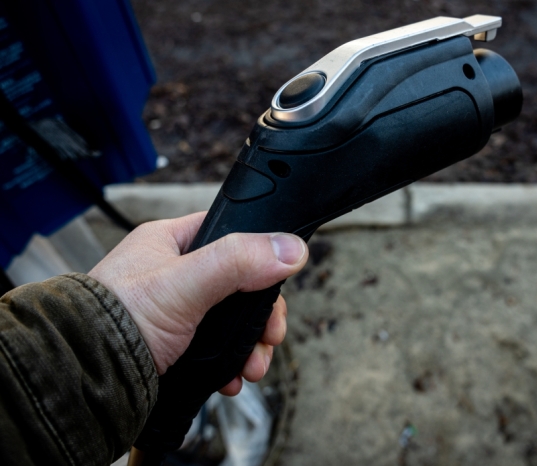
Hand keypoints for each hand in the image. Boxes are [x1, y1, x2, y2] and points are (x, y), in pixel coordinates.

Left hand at [88, 212, 306, 395]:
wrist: (84, 377)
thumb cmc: (115, 320)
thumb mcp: (184, 283)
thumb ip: (238, 261)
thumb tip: (291, 248)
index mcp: (172, 242)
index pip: (233, 235)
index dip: (261, 260)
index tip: (276, 289)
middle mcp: (176, 273)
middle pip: (241, 285)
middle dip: (260, 318)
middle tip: (269, 337)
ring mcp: (177, 310)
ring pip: (233, 320)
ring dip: (251, 346)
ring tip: (251, 368)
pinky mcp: (177, 342)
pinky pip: (218, 347)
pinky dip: (231, 364)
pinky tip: (232, 378)